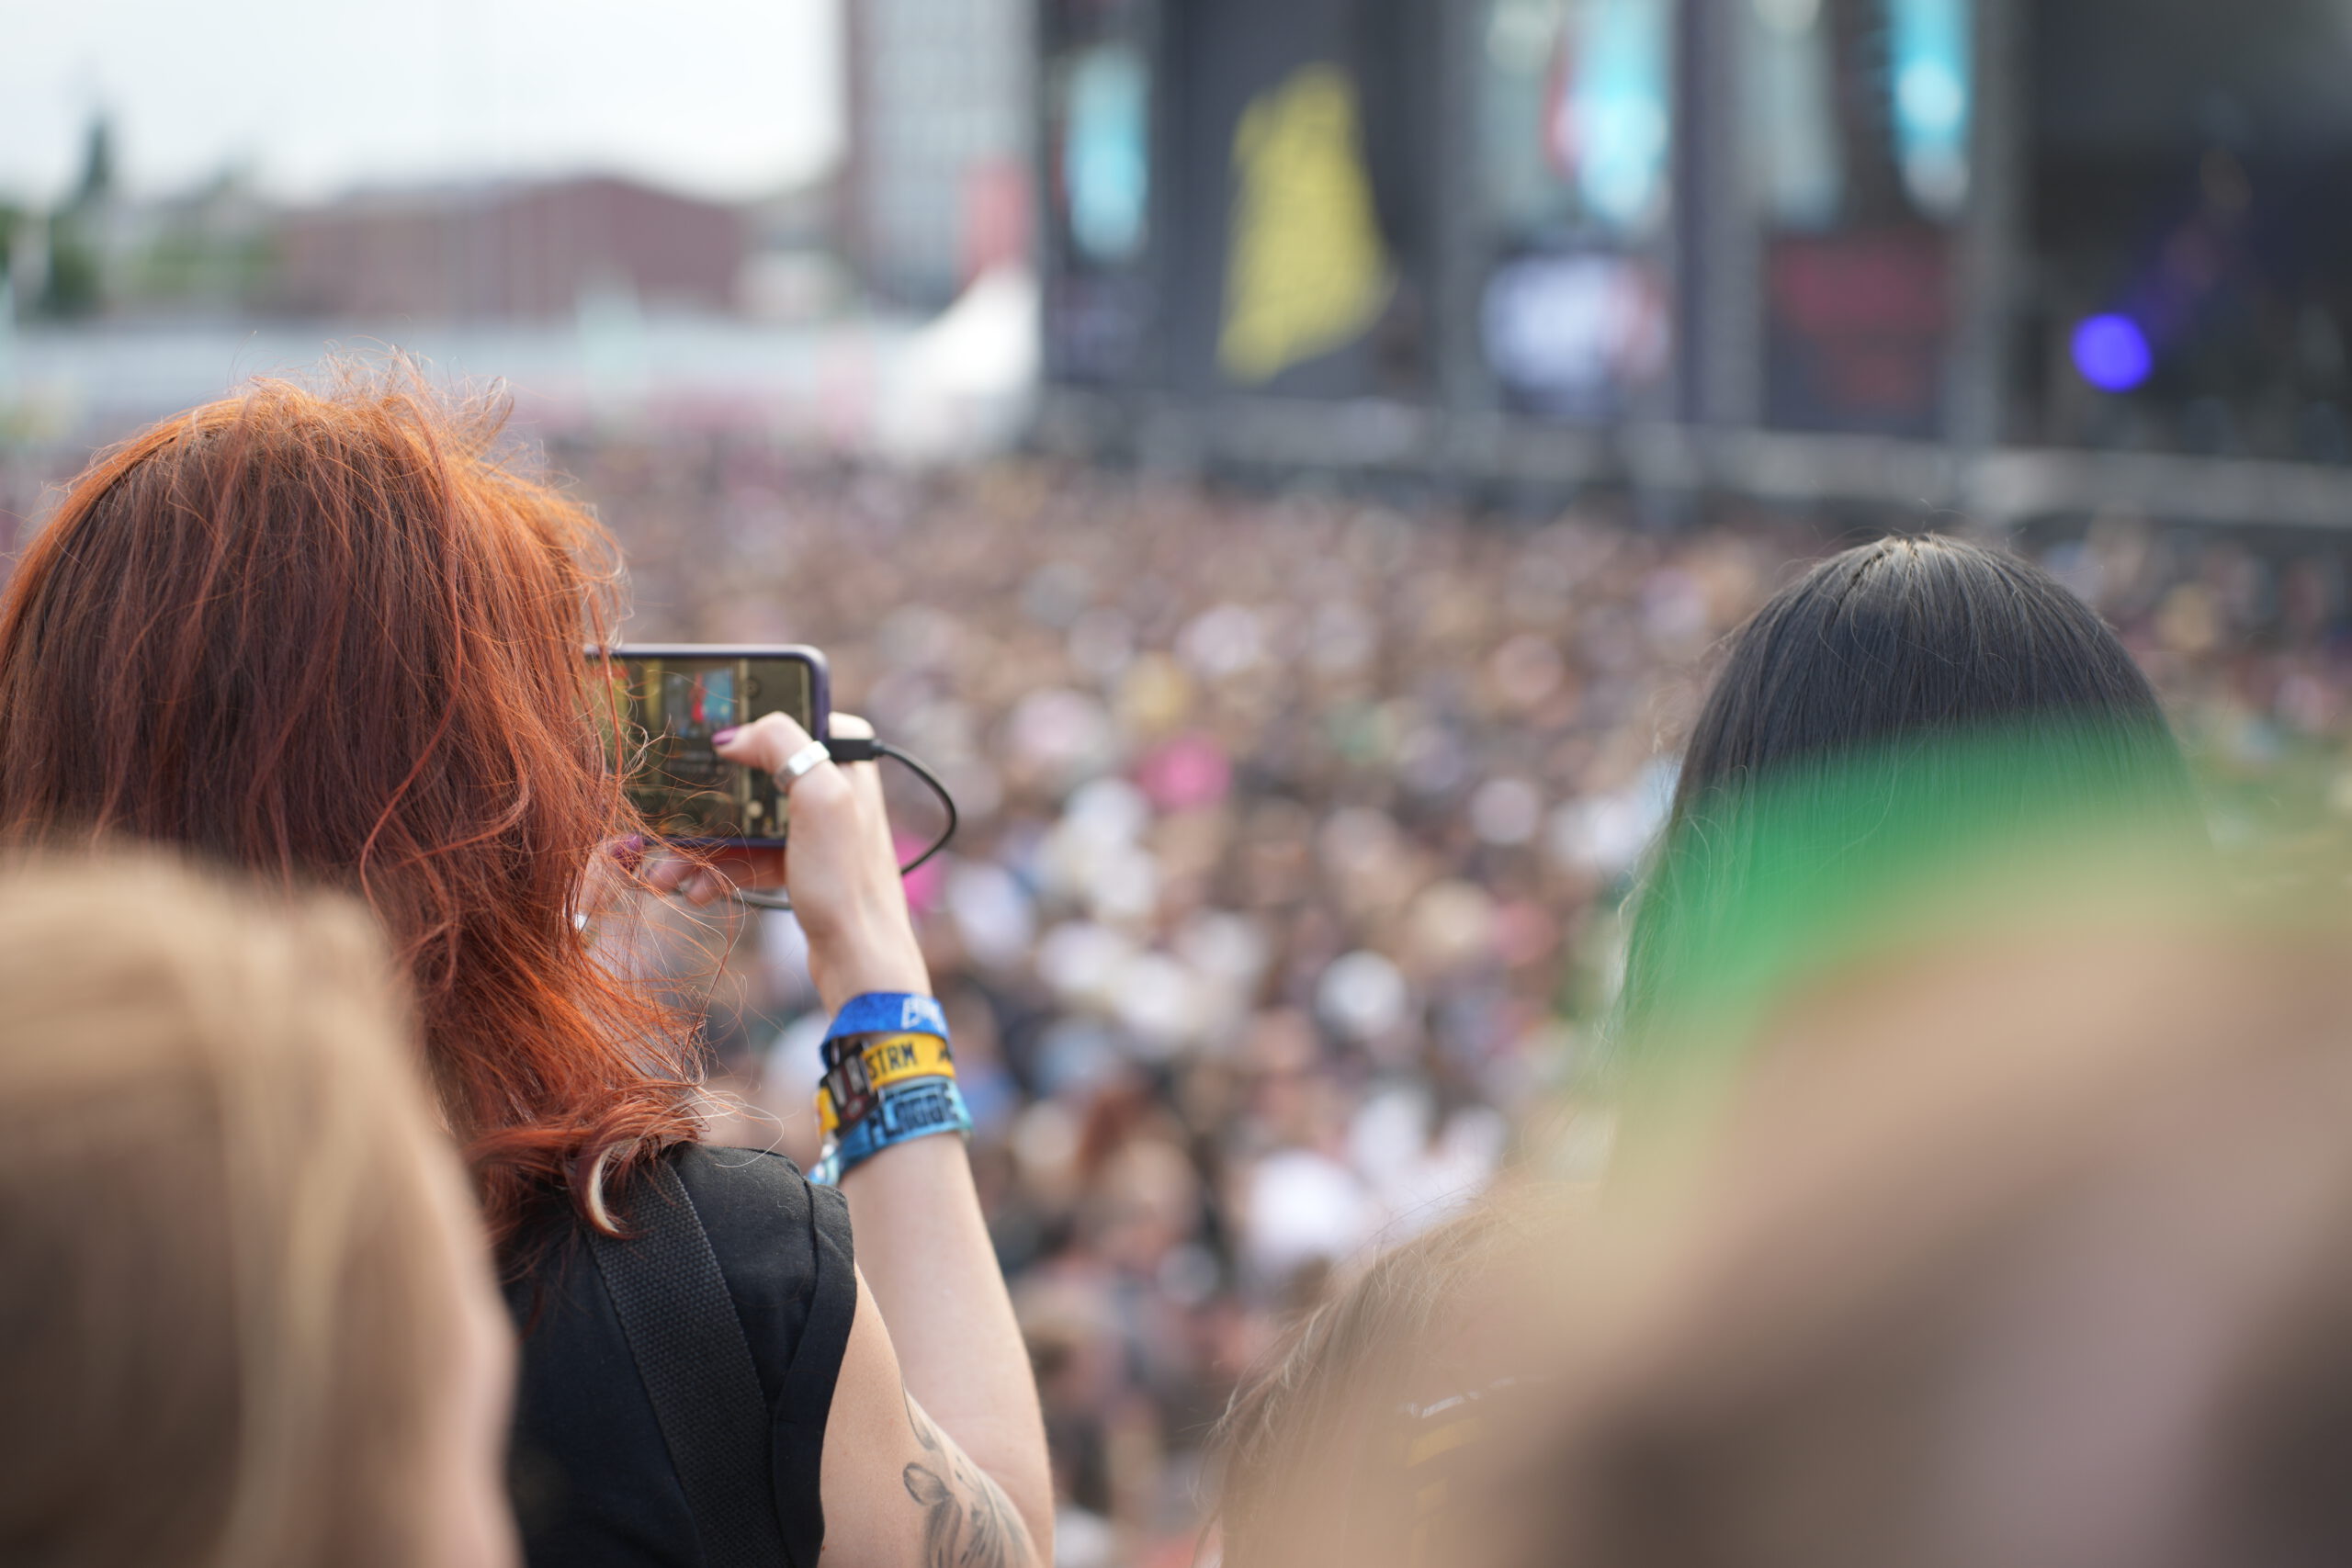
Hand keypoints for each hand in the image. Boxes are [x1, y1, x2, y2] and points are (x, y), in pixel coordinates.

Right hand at [645, 712, 929, 1011]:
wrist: (859, 959)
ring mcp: (814, 823)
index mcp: (844, 752)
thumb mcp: (822, 800)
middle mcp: (831, 781)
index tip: (695, 752)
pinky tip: (693, 888)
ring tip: (666, 872)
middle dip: (704, 804)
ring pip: (743, 818)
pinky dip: (720, 867)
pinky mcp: (800, 858)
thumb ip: (784, 747)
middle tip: (664, 825)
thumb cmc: (848, 882)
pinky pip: (749, 852)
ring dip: (702, 844)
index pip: (780, 721)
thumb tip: (734, 734)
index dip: (735, 734)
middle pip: (750, 776)